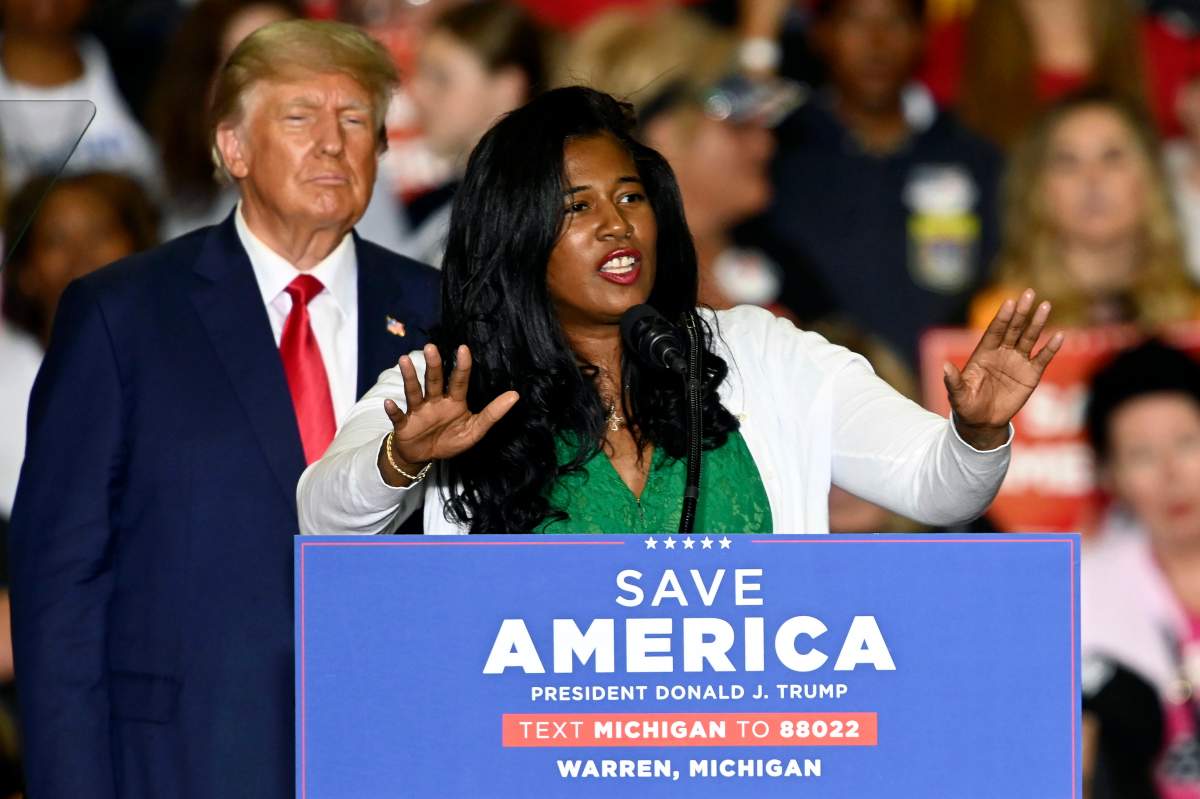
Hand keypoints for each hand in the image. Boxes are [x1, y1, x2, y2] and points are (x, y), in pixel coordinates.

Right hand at [379, 344, 518, 484]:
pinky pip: (398, 416)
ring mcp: (418, 411)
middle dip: (433, 364)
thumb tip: (515, 395)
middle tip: (431, 347)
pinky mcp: (404, 424)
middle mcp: (435, 401)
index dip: (461, 366)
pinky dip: (393, 410)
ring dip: (409, 377)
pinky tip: (389, 403)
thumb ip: (493, 414)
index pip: (459, 381)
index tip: (463, 348)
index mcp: (454, 401)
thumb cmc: (450, 440)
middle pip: (434, 380)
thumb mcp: (475, 430)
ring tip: (404, 361)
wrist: (423, 456)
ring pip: (413, 392)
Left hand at [945, 288, 1064, 449]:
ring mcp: (1018, 362)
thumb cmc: (966, 406)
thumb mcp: (957, 395)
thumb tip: (945, 367)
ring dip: (1037, 323)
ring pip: (1029, 338)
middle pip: (1013, 328)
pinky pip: (1042, 358)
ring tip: (1046, 306)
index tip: (1010, 302)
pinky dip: (1051, 348)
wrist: (983, 422)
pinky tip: (1059, 336)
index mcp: (984, 353)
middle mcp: (1002, 353)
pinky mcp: (1031, 374)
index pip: (995, 331)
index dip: (1002, 317)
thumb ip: (953, 381)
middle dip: (1021, 312)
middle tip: (1030, 293)